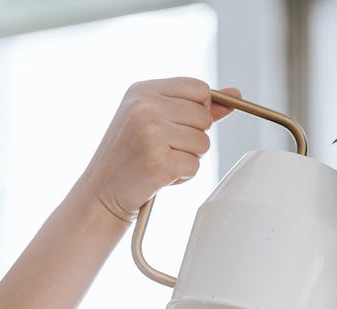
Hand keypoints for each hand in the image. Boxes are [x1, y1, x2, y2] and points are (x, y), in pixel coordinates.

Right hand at [75, 77, 238, 221]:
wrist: (102, 191)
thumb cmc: (131, 155)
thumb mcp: (156, 120)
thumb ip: (196, 106)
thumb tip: (235, 94)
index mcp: (143, 91)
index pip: (199, 88)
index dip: (200, 109)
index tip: (181, 124)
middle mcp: (144, 107)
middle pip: (204, 117)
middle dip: (193, 137)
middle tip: (165, 147)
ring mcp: (150, 134)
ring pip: (204, 143)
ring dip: (188, 157)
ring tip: (161, 160)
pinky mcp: (158, 161)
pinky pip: (195, 166)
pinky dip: (183, 175)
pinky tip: (160, 175)